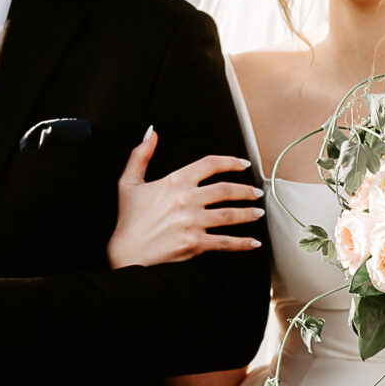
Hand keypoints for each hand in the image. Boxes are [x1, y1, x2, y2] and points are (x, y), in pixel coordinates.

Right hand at [108, 130, 263, 268]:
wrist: (125, 253)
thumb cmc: (128, 219)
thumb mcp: (128, 183)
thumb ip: (140, 155)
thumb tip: (152, 132)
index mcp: (174, 182)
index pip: (209, 164)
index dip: (230, 162)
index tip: (243, 164)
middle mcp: (186, 200)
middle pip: (225, 190)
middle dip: (245, 190)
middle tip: (257, 192)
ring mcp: (192, 222)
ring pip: (230, 215)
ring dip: (249, 213)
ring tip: (259, 212)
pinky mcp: (194, 244)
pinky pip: (225, 242)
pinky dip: (243, 243)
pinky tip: (254, 242)